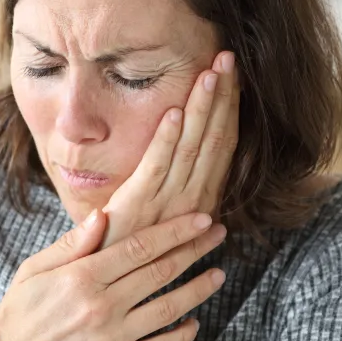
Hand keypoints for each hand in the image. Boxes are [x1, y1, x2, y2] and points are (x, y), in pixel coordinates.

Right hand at [0, 210, 226, 340]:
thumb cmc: (20, 313)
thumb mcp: (34, 270)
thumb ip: (70, 244)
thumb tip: (103, 215)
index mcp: (81, 277)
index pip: (139, 247)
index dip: (175, 231)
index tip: (200, 219)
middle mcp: (101, 305)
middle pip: (160, 271)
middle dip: (194, 250)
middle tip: (218, 235)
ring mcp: (111, 338)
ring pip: (167, 308)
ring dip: (198, 289)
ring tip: (218, 275)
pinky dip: (181, 335)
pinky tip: (194, 322)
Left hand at [100, 50, 239, 248]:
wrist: (107, 283)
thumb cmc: (131, 247)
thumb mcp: (164, 219)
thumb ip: (181, 198)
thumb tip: (209, 199)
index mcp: (201, 199)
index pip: (222, 145)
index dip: (230, 108)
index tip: (234, 74)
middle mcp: (192, 200)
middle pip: (214, 139)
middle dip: (222, 97)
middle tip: (228, 57)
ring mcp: (166, 203)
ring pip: (191, 147)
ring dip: (202, 109)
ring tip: (211, 73)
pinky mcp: (137, 206)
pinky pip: (156, 166)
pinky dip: (165, 138)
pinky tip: (173, 111)